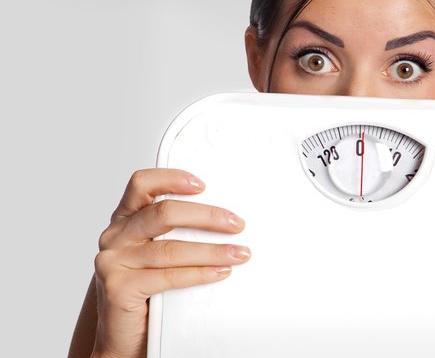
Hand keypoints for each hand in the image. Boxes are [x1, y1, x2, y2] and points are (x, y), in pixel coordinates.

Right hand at [92, 169, 250, 357]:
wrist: (122, 337)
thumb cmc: (147, 289)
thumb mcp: (156, 252)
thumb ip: (174, 232)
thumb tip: (227, 217)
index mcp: (124, 219)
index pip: (141, 184)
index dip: (171, 178)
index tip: (203, 185)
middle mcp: (114, 236)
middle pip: (163, 213)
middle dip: (206, 216)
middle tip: (237, 224)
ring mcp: (113, 262)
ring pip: (170, 248)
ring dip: (212, 250)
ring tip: (239, 253)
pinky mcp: (118, 287)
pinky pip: (168, 276)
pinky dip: (199, 273)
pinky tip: (220, 272)